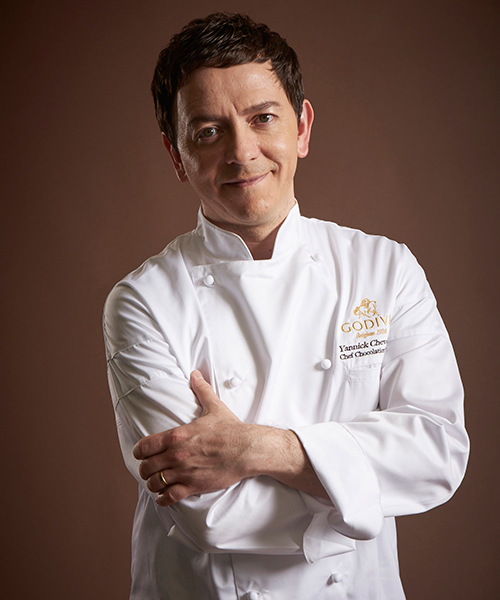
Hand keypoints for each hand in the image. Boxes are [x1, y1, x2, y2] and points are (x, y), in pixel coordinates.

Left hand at [133, 370, 255, 505]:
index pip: (144, 446)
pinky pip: (169, 497)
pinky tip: (164, 497)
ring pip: (155, 483)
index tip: (141, 454)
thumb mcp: (214, 407)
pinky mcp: (193, 486)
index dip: (139, 452)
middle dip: (145, 469)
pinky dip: (163, 499)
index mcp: (177, 435)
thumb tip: (195, 374)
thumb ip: (201, 390)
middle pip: (146, 467)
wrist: (247, 449)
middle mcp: (176, 455)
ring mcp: (183, 472)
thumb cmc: (230, 429)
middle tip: (150, 469)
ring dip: (153, 484)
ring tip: (156, 483)